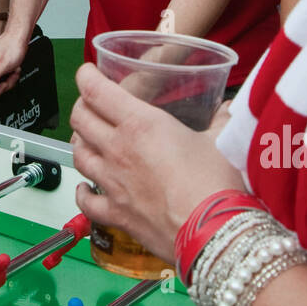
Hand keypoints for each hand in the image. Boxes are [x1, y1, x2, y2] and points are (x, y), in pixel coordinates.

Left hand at [69, 63, 246, 260]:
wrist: (212, 233)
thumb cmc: (215, 185)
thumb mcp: (221, 140)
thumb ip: (221, 120)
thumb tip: (228, 110)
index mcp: (140, 124)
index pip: (97, 91)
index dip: (86, 76)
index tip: (87, 72)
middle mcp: (119, 150)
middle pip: (80, 119)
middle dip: (81, 106)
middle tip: (90, 103)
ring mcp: (113, 183)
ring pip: (77, 155)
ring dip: (79, 143)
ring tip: (86, 139)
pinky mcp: (116, 214)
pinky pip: (86, 201)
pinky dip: (81, 192)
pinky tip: (84, 188)